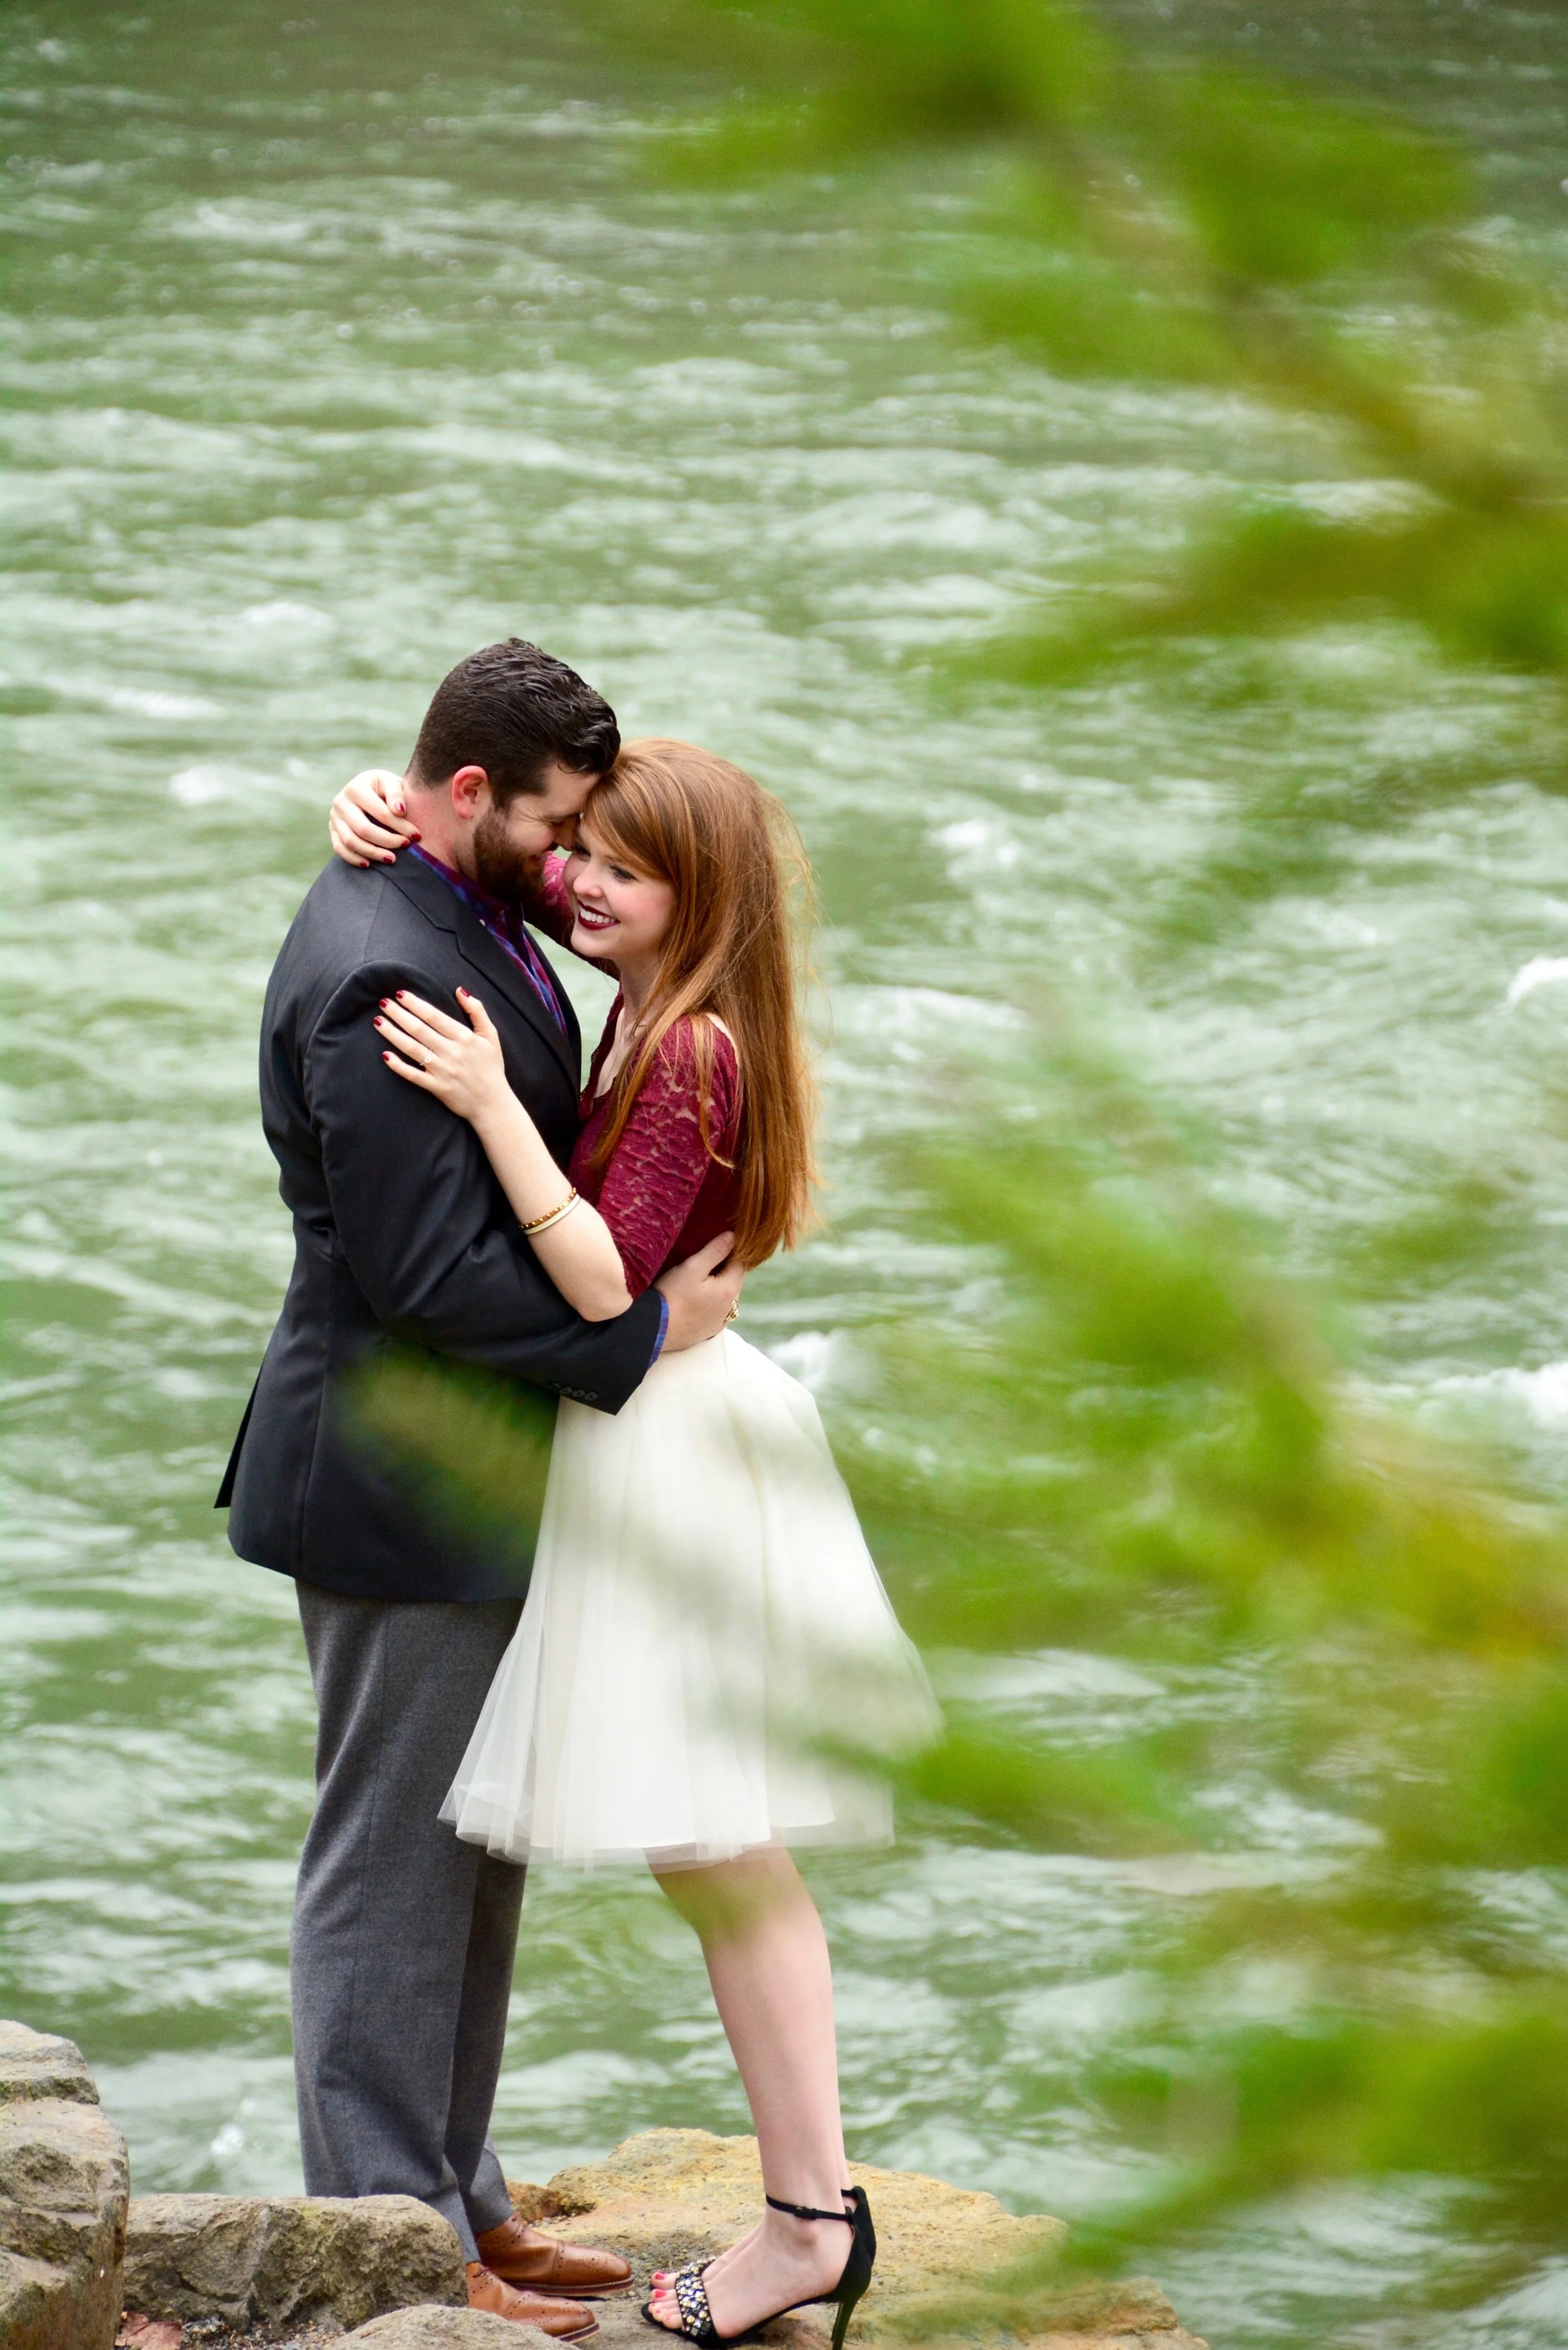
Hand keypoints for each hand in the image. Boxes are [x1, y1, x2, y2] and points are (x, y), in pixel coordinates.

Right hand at [330, 769, 419, 866]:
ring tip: (392, 859)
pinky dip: (353, 858)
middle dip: (387, 841)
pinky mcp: (332, 829)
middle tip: (405, 846)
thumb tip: (399, 811)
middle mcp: (341, 802)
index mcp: (356, 788)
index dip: (400, 826)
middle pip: (363, 829)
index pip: (380, 812)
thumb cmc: (384, 787)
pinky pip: (339, 848)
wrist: (368, 789)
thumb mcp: (392, 782)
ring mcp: (334, 817)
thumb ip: (396, 793)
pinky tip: (369, 864)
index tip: (416, 836)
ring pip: (350, 841)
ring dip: (372, 853)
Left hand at [375, 987, 510, 1123]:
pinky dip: (398, 1066)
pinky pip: (413, 1075)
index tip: (400, 994)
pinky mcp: (436, 1087)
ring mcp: (442, 1071)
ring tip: (378, 1022)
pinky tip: (385, 1055)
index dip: (415, 1004)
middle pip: (419, 1029)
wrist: (493, 1104)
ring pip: (412, 1049)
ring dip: (393, 1034)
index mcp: (464, 1038)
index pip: (434, 1016)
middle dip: (399, 1014)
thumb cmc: (491, 1067)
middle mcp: (451, 1052)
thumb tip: (460, 990)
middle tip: (383, 1003)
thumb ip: (477, 1011)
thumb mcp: (491, 1036)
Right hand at [656, 1232, 742, 1351]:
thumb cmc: (671, 1295)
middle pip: (734, 1280)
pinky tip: (696, 1299)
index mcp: (730, 1289)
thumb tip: (732, 1237)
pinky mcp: (708, 1331)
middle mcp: (730, 1308)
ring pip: (726, 1297)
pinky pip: (717, 1311)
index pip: (740, 1263)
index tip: (714, 1245)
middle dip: (724, 1268)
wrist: (654, 1330)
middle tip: (703, 1260)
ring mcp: (720, 1322)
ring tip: (698, 1279)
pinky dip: (712, 1302)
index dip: (729, 1251)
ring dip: (718, 1286)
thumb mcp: (692, 1267)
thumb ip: (714, 1251)